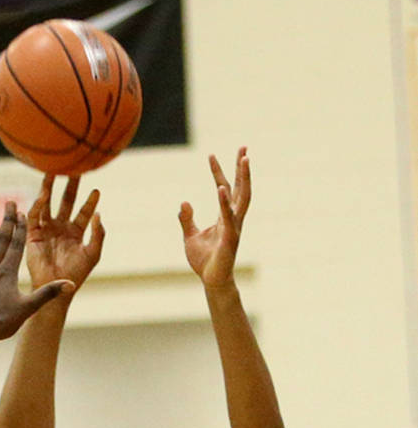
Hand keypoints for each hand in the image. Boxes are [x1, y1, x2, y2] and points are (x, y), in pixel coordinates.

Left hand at [0, 201, 72, 340]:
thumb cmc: (2, 323)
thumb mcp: (28, 308)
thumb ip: (48, 293)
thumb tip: (70, 284)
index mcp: (8, 273)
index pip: (17, 245)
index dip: (21, 227)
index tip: (23, 211)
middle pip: (0, 240)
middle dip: (6, 220)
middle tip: (8, 202)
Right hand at [26, 175, 104, 291]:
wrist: (56, 288)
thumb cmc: (76, 275)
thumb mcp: (93, 254)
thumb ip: (98, 234)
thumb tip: (98, 214)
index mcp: (75, 233)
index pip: (83, 212)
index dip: (90, 201)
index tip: (97, 190)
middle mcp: (60, 228)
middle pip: (65, 202)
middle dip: (69, 186)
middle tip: (74, 168)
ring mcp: (46, 230)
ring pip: (47, 205)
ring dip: (48, 189)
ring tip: (51, 172)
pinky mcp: (33, 236)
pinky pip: (34, 217)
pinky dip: (37, 206)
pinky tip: (43, 196)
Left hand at [179, 148, 250, 289]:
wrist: (211, 280)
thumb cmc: (204, 260)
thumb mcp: (190, 236)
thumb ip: (187, 219)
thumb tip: (184, 203)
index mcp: (224, 217)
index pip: (223, 189)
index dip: (218, 172)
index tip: (211, 155)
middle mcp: (233, 218)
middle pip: (240, 188)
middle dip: (242, 168)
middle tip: (244, 148)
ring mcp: (234, 226)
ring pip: (242, 197)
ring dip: (244, 177)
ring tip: (244, 159)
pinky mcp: (230, 237)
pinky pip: (228, 216)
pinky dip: (224, 202)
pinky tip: (220, 187)